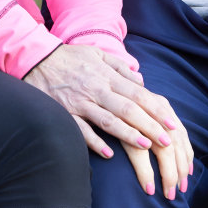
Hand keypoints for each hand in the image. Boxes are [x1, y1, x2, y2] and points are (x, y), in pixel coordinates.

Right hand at [25, 44, 193, 199]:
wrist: (36, 57)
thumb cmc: (69, 57)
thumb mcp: (96, 54)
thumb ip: (119, 66)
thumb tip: (140, 78)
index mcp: (107, 76)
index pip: (137, 94)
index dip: (156, 109)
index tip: (172, 124)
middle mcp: (96, 90)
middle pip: (128, 109)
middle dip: (149, 125)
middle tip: (166, 141)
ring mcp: (80, 102)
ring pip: (108, 120)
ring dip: (128, 134)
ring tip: (145, 147)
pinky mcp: (64, 112)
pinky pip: (81, 129)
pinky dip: (95, 142)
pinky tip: (109, 154)